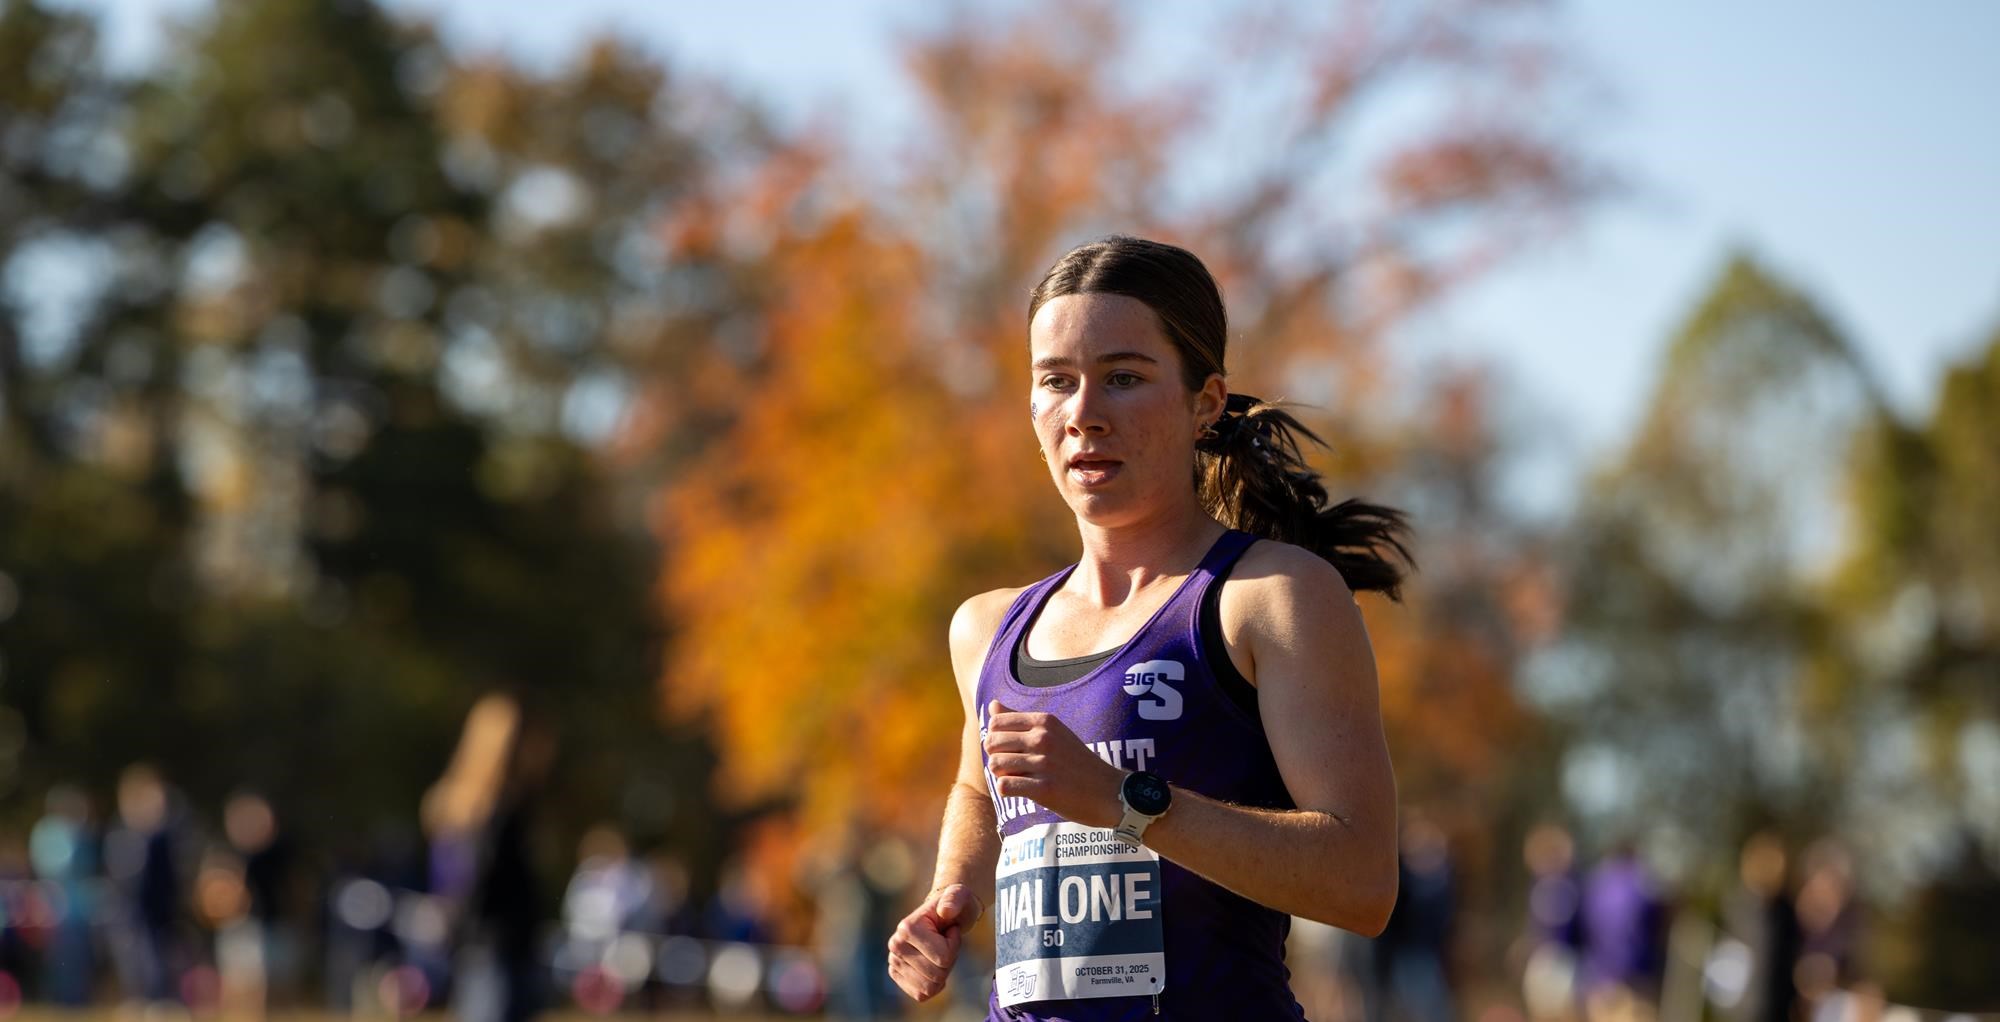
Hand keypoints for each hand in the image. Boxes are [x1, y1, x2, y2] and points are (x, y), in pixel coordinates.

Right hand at [887, 883, 980, 1001]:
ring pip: (929, 988)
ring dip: (942, 973)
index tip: (950, 930)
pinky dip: (934, 985)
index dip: (954, 945)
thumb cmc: (954, 905)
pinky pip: (921, 995)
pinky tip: (934, 967)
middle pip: (936, 975)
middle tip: (946, 942)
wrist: (944, 915)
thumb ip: (954, 899)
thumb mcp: (959, 896)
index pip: (942, 957)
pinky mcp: (897, 974)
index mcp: (907, 928)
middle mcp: (895, 945)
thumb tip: (946, 910)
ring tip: (940, 953)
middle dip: (949, 961)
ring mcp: (894, 961)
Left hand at [983, 700, 1124, 828]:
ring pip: (995, 764)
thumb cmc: (1077, 762)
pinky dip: (1007, 791)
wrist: (1109, 791)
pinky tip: (1022, 791)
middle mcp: (1043, 738)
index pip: (996, 722)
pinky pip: (1004, 786)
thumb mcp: (1054, 732)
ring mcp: (1044, 763)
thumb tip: (992, 705)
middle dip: (995, 756)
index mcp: (1045, 721)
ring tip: (1017, 779)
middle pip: (991, 742)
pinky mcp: (1044, 789)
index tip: (1008, 749)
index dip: (995, 737)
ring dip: (1001, 775)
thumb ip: (1020, 719)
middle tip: (1010, 767)